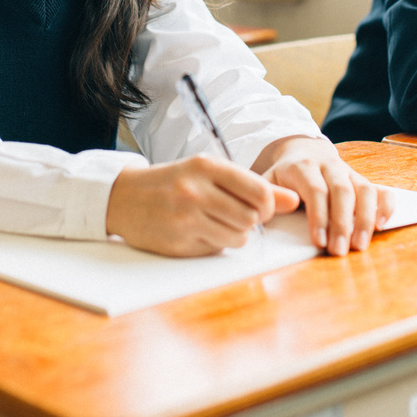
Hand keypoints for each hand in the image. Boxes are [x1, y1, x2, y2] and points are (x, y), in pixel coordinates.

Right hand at [105, 154, 298, 256]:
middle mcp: (196, 191)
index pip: (259, 191)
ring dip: (235, 234)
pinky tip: (198, 231)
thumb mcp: (209, 173)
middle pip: (252, 218)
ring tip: (216, 222)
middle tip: (235, 214)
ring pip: (238, 237)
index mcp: (206, 166)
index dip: (268, 205)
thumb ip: (253, 186)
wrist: (122, 197)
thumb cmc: (172, 182)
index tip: (259, 206)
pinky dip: (215, 244)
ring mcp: (185, 219)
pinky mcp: (178, 243)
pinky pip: (216, 250)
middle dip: (251, 220)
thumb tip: (294, 200)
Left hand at [253, 136, 395, 255]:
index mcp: (302, 166)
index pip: (315, 189)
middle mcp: (328, 165)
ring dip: (365, 218)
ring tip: (360, 245)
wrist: (301, 150)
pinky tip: (381, 225)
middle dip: (342, 223)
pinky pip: (379, 189)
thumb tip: (273, 210)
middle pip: (342, 190)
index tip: (319, 241)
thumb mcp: (266, 181)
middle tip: (340, 251)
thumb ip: (267, 196)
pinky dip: (384, 206)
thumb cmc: (282, 175)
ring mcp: (348, 171)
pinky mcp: (361, 179)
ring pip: (364, 189)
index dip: (319, 216)